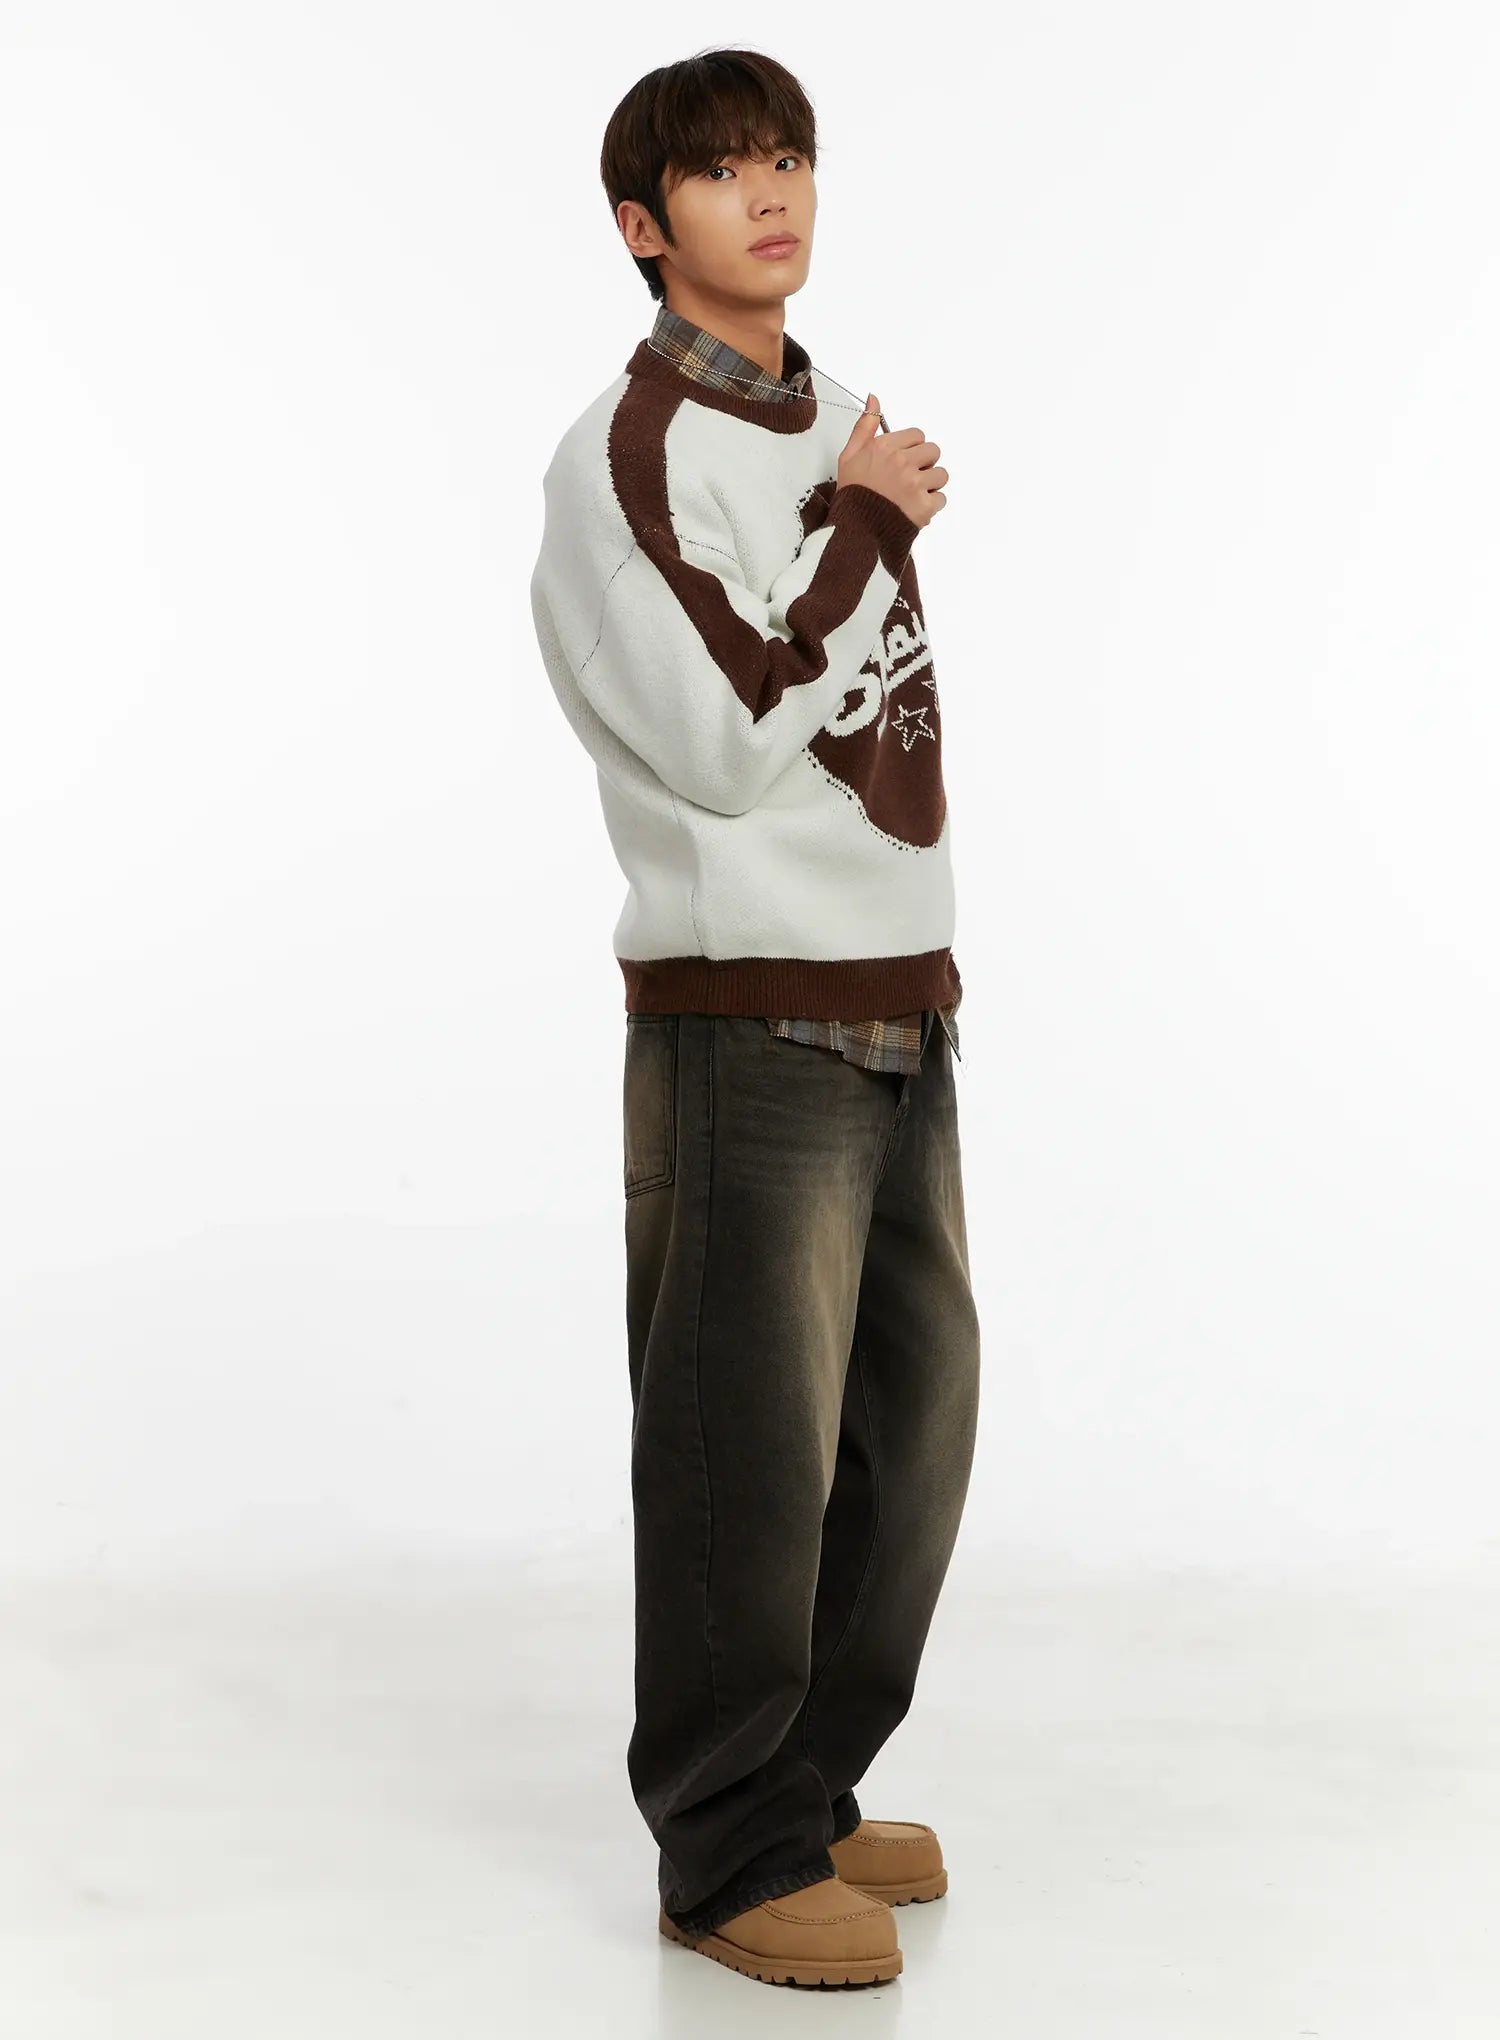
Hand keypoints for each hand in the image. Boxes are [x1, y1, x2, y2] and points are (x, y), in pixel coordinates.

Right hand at [836, 393, 947, 527]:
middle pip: (933, 452)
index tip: (903, 461)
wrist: (855, 530)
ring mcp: (915, 485)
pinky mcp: (924, 506)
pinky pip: (941, 498)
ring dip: (931, 484)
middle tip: (909, 478)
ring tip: (913, 494)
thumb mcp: (850, 454)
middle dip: (924, 464)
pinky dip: (932, 505)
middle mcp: (902, 463)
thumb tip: (874, 399)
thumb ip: (865, 425)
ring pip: (941, 475)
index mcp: (886, 447)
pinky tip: (915, 508)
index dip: (912, 448)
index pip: (917, 436)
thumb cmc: (852, 493)